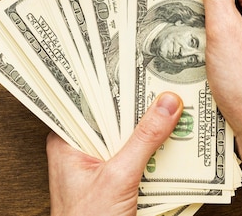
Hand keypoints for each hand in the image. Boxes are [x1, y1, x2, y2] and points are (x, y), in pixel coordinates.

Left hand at [46, 92, 182, 215]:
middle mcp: (80, 148)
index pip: (88, 99)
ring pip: (126, 134)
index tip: (136, 62)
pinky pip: (136, 154)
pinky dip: (154, 148)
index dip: (112, 80)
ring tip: (175, 104)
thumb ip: (144, 139)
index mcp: (66, 140)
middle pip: (112, 115)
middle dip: (138, 101)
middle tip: (164, 80)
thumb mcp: (120, 176)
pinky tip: (174, 137)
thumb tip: (168, 104)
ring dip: (149, 125)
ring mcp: (99, 164)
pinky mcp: (116, 179)